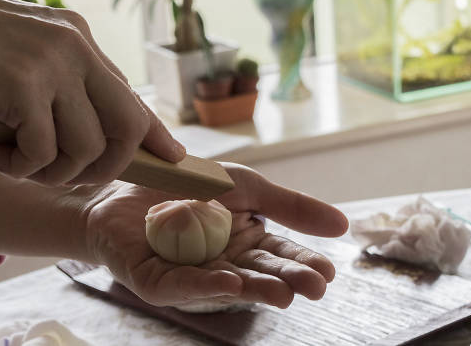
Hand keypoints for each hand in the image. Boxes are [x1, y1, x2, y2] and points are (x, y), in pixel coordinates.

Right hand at [0, 0, 183, 185]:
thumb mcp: (20, 59)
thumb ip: (57, 84)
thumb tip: (88, 130)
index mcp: (77, 38)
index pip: (130, 94)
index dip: (153, 132)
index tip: (171, 157)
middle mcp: (75, 46)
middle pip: (127, 125)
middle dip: (106, 166)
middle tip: (68, 177)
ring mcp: (51, 62)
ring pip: (85, 148)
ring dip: (52, 172)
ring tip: (16, 162)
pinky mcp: (22, 83)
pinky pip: (41, 152)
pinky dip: (19, 166)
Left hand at [83, 163, 348, 308]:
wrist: (127, 177)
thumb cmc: (186, 183)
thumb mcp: (245, 186)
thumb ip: (288, 205)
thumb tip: (344, 225)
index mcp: (243, 242)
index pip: (279, 256)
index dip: (302, 263)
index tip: (329, 272)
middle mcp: (220, 263)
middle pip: (257, 274)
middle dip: (286, 281)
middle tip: (315, 287)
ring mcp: (189, 274)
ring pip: (225, 286)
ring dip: (255, 290)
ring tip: (283, 294)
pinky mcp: (156, 280)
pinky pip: (181, 285)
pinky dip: (204, 285)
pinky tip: (230, 283)